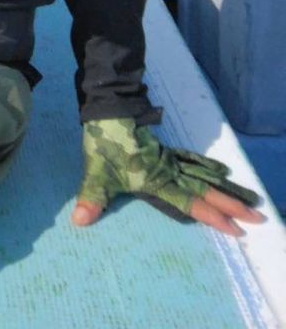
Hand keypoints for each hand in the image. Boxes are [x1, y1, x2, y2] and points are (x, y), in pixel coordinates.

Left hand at [72, 118, 265, 237]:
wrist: (109, 108)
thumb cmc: (104, 142)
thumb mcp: (96, 171)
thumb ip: (92, 198)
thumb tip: (80, 221)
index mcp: (157, 180)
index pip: (191, 202)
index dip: (214, 216)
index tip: (237, 229)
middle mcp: (168, 170)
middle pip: (206, 190)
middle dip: (231, 205)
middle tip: (257, 217)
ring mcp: (168, 159)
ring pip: (203, 175)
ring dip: (225, 188)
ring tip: (249, 198)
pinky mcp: (163, 150)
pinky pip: (192, 161)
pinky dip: (207, 167)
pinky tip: (219, 171)